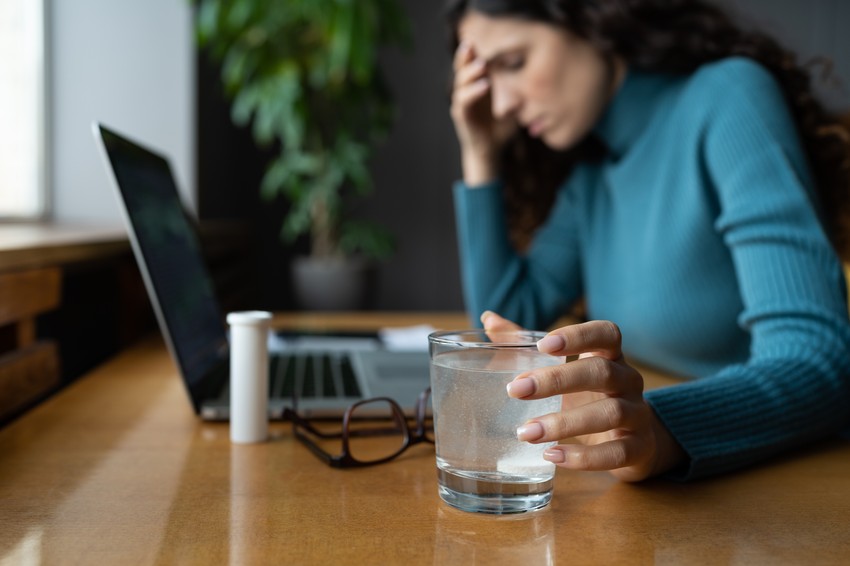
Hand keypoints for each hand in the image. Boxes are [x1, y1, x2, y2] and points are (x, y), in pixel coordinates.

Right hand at [450, 42, 516, 184]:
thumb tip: (537, 73)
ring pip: (460, 83)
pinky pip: (464, 101)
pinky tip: (485, 86)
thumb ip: (517, 88)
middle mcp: (466, 91)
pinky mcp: (461, 116)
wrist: (492, 150)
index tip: (481, 39)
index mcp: (476, 85)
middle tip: (472, 45)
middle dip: (465, 56)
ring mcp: (462, 104)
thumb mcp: (514, 103)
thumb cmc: (502, 125)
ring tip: (482, 65)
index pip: (470, 64)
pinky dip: (473, 92)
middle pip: (460, 69)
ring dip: (470, 73)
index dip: (472, 52)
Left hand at [481, 311, 685, 481]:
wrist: (631, 443)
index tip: (544, 345)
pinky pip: (617, 453)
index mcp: (610, 356)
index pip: (606, 334)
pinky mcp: (639, 448)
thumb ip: (525, 346)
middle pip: (600, 372)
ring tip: (526, 432)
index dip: (578, 335)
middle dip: (556, 380)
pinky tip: (552, 455)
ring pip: (610, 413)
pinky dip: (584, 457)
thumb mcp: (562, 372)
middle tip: (515, 390)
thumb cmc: (587, 398)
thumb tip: (489, 319)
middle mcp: (628, 380)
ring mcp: (638, 414)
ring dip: (565, 423)